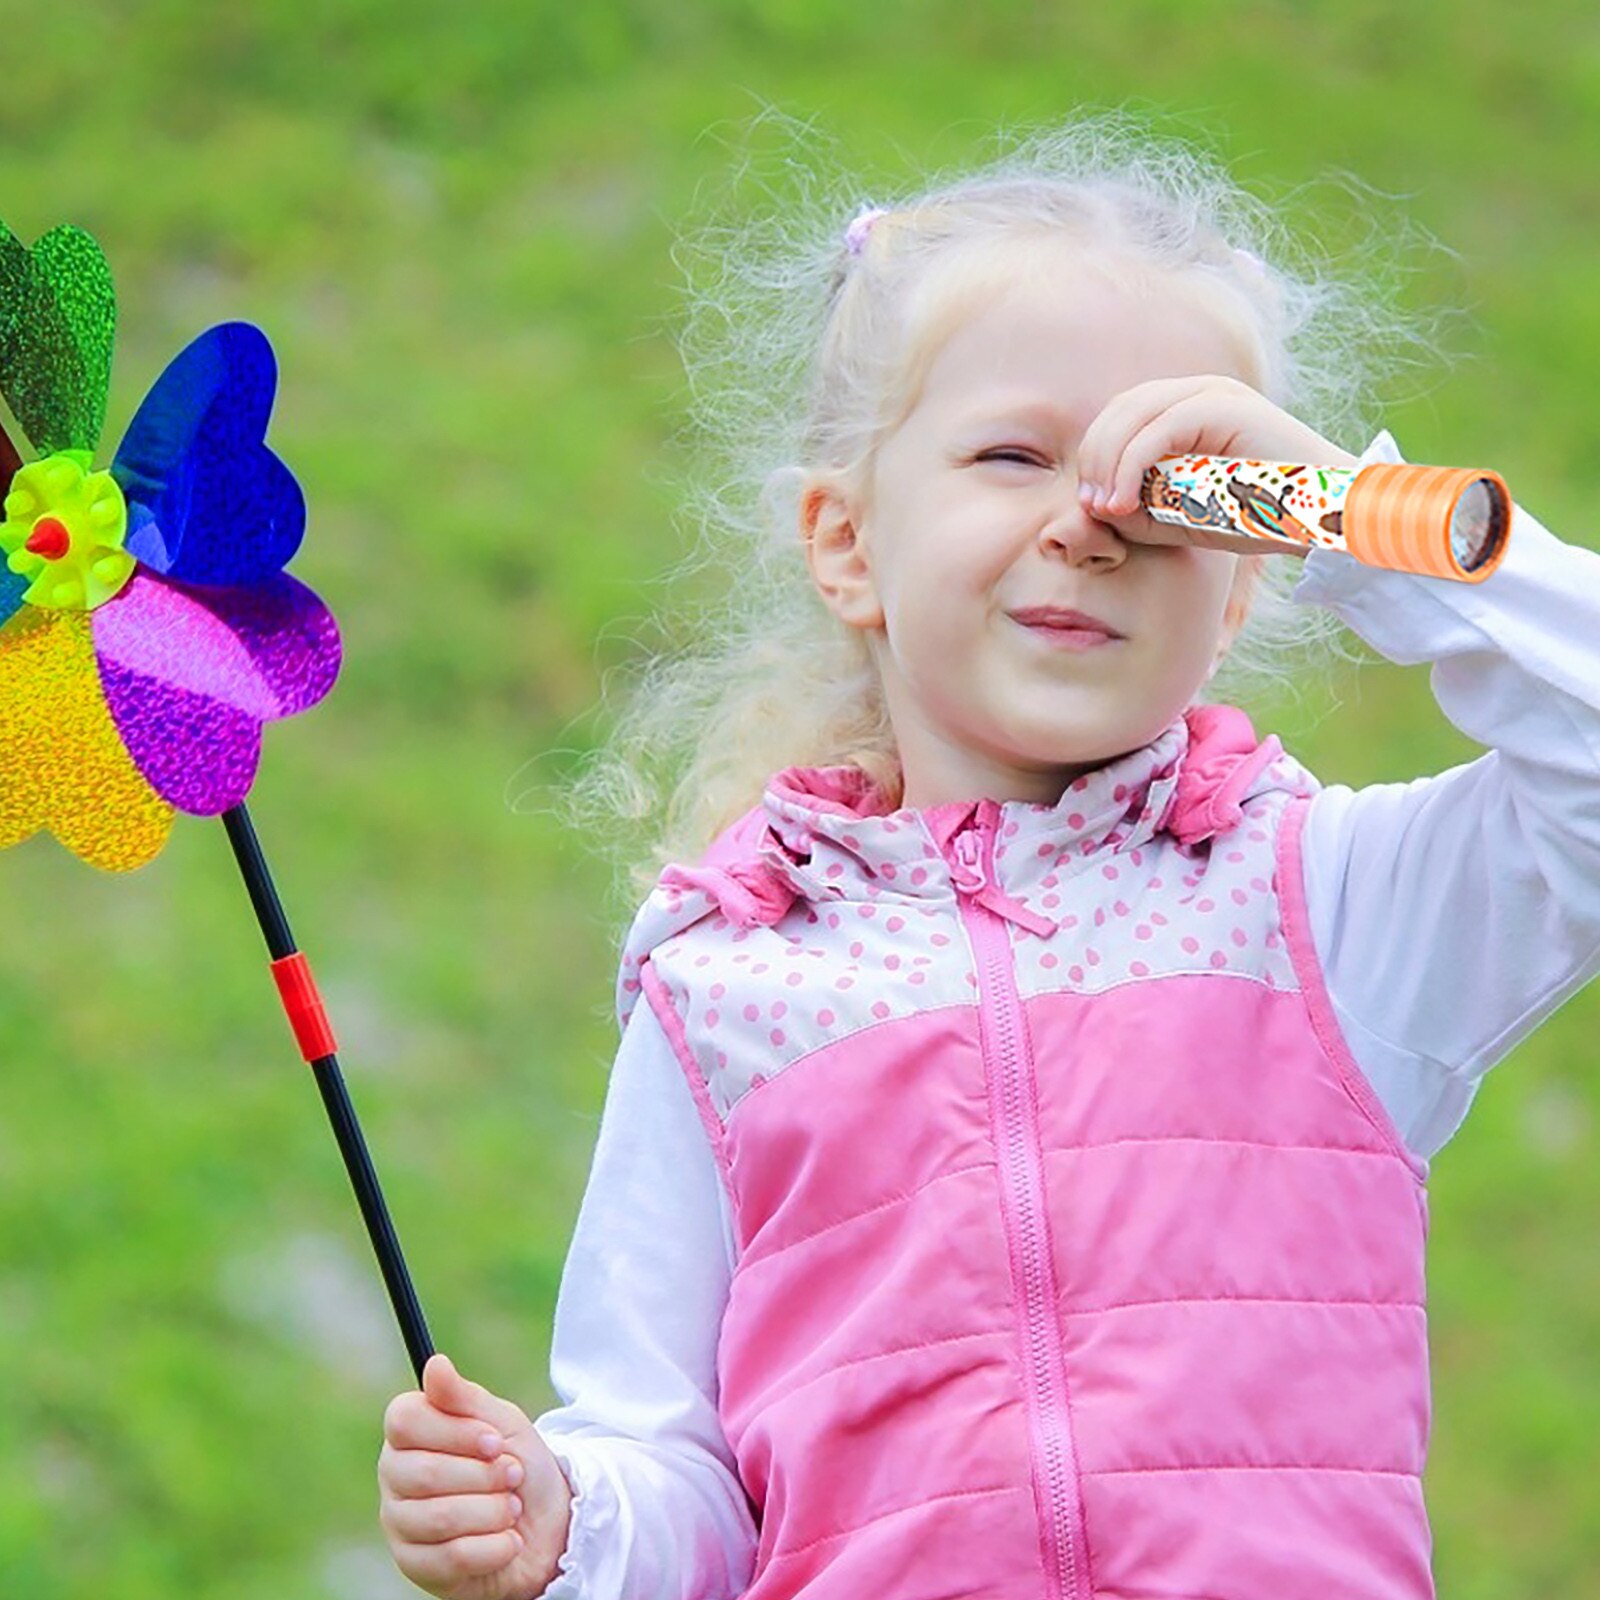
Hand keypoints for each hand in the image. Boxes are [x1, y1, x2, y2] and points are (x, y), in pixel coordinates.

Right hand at [379, 1353, 574, 1599]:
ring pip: (440, 1517)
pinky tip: (509, 1540)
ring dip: (493, 1512)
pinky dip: (495, 1547)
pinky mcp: (416, 1566)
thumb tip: (435, 1364)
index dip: (454, 1431)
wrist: (548, 1527)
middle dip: (483, 1476)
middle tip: (513, 1474)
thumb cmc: (518, 1466)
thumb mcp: (502, 1422)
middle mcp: (395, 1476)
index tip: (494, 1440)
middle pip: (424, 1473)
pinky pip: (452, 1557)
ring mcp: (400, 1523)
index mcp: (410, 1433)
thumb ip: (465, 1397)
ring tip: (512, 1508)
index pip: (405, 1421)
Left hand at [1075, 374, 1360, 555]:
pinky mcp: (1225, 406)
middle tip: (1092, 506)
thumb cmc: (1257, 518)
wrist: (1322, 516)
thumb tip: (1094, 505)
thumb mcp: (1183, 514)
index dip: (1096, 455)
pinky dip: (1131, 467)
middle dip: (1095, 458)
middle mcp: (1200, 390)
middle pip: (1122, 409)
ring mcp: (1215, 392)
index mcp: (1189, 407)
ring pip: (1134, 414)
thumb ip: (1140, 506)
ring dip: (1108, 463)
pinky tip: (1124, 501)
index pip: (1122, 415)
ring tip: (1106, 507)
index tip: (1090, 504)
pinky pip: (1158, 430)